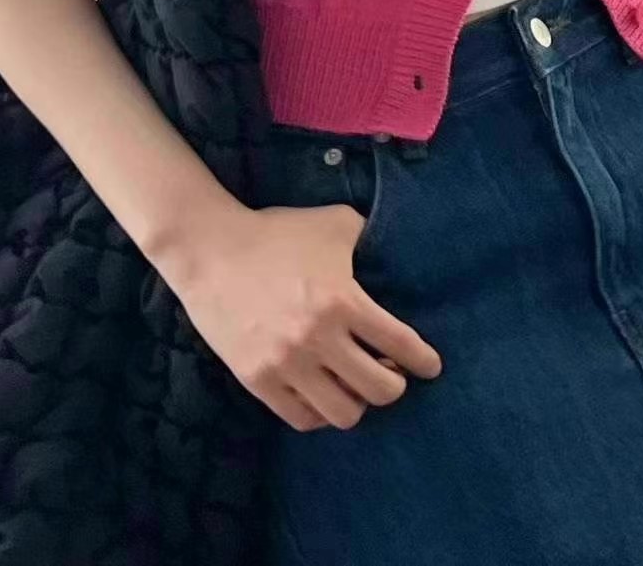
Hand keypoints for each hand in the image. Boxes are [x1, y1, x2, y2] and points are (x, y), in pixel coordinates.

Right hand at [160, 200, 442, 431]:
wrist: (211, 250)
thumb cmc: (277, 232)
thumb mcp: (334, 223)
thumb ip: (369, 238)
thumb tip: (394, 250)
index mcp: (341, 300)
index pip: (399, 344)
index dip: (423, 361)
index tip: (431, 367)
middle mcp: (317, 338)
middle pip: (379, 390)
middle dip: (394, 384)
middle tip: (391, 373)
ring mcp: (285, 364)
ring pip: (343, 413)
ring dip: (358, 402)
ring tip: (356, 385)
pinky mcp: (257, 380)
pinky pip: (303, 418)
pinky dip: (321, 412)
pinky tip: (325, 394)